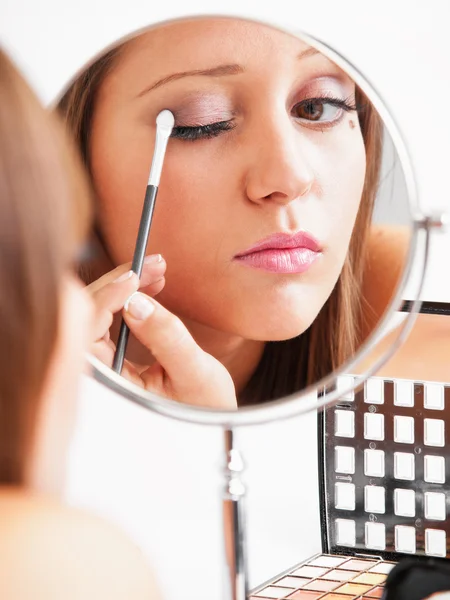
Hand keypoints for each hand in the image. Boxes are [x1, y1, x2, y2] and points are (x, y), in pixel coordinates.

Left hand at [88, 255, 236, 409]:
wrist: (211, 425)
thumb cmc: (204, 409)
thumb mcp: (194, 373)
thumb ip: (167, 339)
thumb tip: (136, 302)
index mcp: (112, 386)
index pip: (89, 332)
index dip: (109, 298)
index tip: (136, 277)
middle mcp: (101, 374)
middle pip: (88, 315)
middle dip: (119, 283)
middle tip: (154, 265)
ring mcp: (105, 364)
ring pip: (97, 312)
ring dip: (124, 286)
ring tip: (157, 271)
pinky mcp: (113, 355)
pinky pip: (108, 319)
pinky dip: (127, 297)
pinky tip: (149, 286)